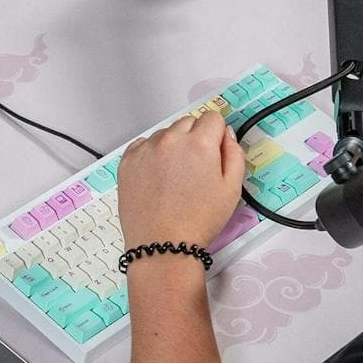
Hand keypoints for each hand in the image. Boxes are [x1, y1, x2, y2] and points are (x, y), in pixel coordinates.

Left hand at [117, 111, 244, 250]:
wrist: (162, 244)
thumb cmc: (200, 220)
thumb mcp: (232, 189)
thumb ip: (234, 154)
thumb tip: (226, 134)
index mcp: (199, 143)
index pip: (213, 118)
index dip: (217, 135)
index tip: (214, 153)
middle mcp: (170, 139)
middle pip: (188, 123)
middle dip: (195, 138)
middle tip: (194, 169)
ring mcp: (145, 149)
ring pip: (165, 134)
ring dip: (172, 146)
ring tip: (174, 177)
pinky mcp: (127, 161)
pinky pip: (143, 145)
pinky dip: (151, 154)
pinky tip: (157, 178)